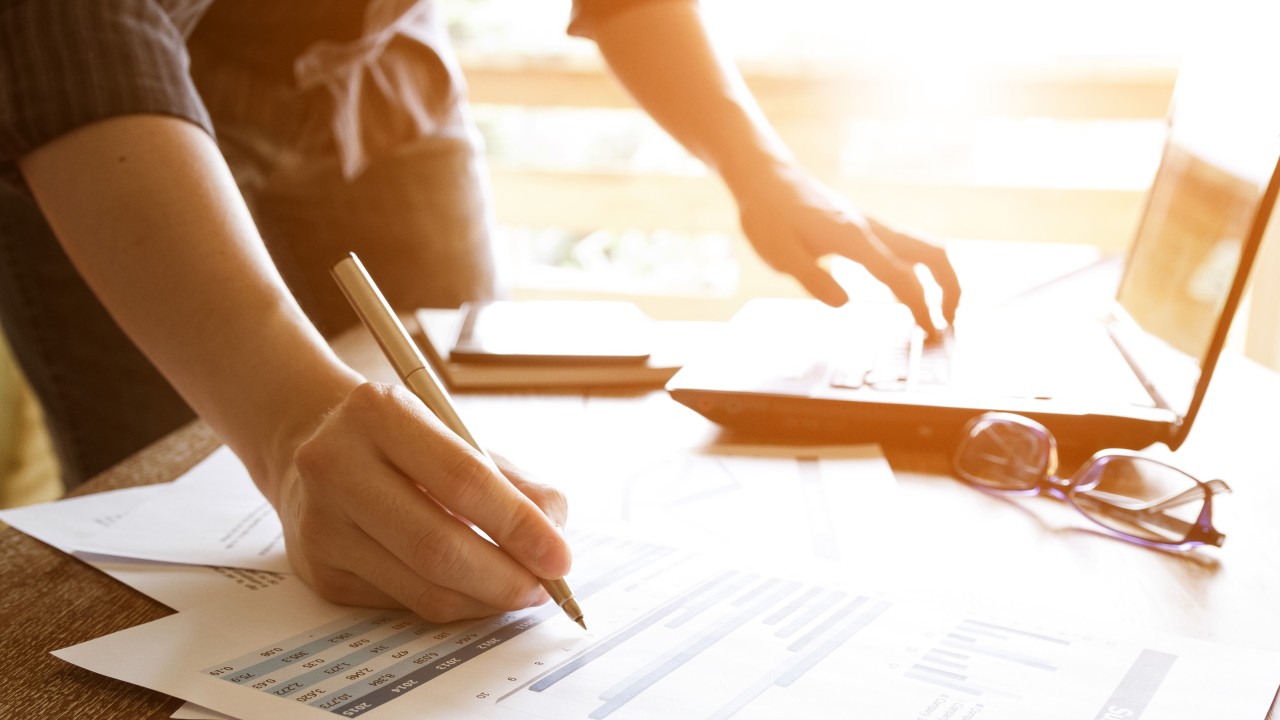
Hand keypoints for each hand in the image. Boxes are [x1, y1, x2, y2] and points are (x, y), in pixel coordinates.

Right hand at [274, 382, 570, 621]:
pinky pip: (403, 603)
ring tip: (517, 590)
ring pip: (422, 586)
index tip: (559, 557)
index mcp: (380, 413)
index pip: (463, 479)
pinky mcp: (320, 570)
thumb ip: (514, 482)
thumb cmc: (404, 444)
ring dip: (484, 599)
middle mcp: (337, 465)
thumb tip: (554, 533)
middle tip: (543, 589)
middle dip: (505, 577)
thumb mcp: (457, 437)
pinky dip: (452, 603)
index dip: (519, 526)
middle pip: (437, 545)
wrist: (314, 448)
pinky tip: (472, 590)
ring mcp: (322, 523)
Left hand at [737, 165, 960, 332]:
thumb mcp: (779, 254)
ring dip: (939, 280)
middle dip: (950, 288)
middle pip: (932, 253)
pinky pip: (905, 250)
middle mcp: (871, 230)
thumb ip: (812, 279)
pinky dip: (919, 273)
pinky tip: (907, 293)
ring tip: (936, 313)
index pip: (900, 274)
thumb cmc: (768, 215)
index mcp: (852, 238)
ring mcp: (871, 227)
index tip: (930, 331)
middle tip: (947, 323)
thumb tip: (845, 303)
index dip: (920, 305)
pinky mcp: (866, 229)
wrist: (767, 179)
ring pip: (924, 249)